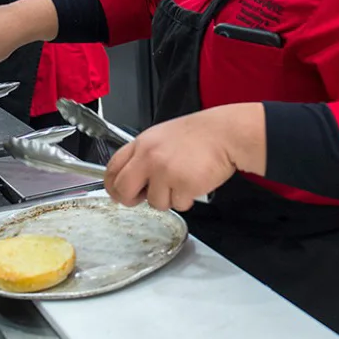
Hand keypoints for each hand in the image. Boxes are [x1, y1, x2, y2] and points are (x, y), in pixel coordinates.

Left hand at [104, 104, 265, 211]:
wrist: (226, 134)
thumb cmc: (200, 136)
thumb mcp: (163, 137)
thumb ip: (145, 156)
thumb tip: (132, 179)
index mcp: (142, 143)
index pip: (112, 168)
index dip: (113, 185)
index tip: (118, 193)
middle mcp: (149, 157)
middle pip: (122, 190)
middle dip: (131, 199)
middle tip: (144, 197)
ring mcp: (164, 171)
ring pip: (154, 202)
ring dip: (168, 198)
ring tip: (182, 180)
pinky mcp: (182, 185)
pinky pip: (177, 205)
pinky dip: (186, 199)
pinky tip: (194, 182)